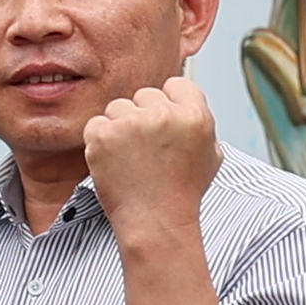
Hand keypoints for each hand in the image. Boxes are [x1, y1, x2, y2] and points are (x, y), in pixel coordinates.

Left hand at [83, 76, 222, 237]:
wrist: (156, 220)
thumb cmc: (183, 191)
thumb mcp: (210, 154)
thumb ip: (200, 123)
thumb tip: (187, 103)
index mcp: (195, 115)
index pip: (176, 84)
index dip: (168, 102)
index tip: (163, 123)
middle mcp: (165, 114)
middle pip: (144, 94)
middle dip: (142, 115)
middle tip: (145, 147)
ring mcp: (132, 123)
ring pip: (117, 107)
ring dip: (119, 127)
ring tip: (130, 157)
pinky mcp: (104, 135)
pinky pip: (95, 124)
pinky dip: (98, 141)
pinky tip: (113, 161)